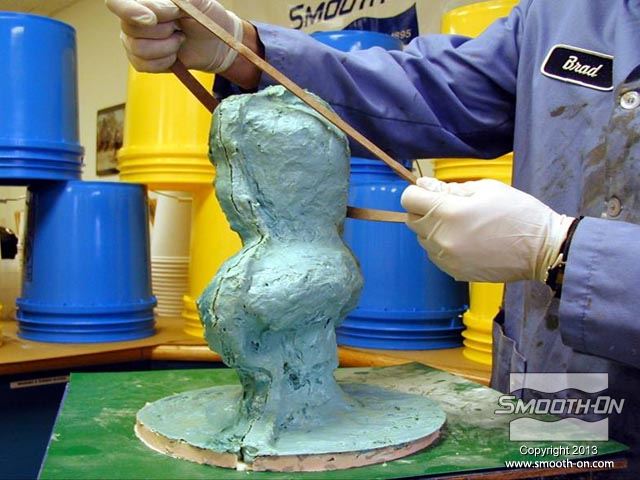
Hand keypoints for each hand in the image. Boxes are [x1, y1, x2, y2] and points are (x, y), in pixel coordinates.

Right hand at [105, 0, 242, 72]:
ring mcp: (133, 40)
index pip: (117, 2)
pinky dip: (165, 61)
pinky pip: (144, 65)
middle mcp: (131, 17)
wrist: (215, 43)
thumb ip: (178, 0)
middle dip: (162, 30)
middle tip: (178, 26)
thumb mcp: (198, 3)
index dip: (130, 11)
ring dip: (166, 46)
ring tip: (179, 39)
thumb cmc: (206, 16)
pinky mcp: (141, 60)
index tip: (152, 20)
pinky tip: (175, 54)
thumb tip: (157, 6)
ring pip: (138, 48)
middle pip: (130, 28)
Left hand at [401, 177, 574, 282]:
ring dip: (433, 230)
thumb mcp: (485, 189)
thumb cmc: (518, 213)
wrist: (542, 249)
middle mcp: (441, 238)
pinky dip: (443, 246)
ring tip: (462, 225)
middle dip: (424, 211)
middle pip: (412, 220)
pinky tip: (466, 241)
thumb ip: (449, 188)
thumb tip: (424, 186)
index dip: (418, 193)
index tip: (431, 193)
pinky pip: (436, 255)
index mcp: (447, 213)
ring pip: (423, 239)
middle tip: (449, 207)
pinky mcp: (454, 272)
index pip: (408, 199)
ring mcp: (446, 259)